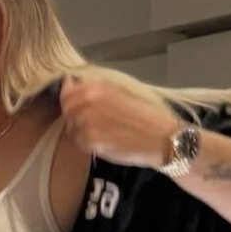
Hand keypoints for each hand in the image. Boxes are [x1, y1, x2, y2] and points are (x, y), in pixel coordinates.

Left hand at [60, 77, 176, 168]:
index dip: (69, 100)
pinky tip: (105, 144)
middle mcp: (89, 102)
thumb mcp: (122, 93)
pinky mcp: (91, 143)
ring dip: (82, 133)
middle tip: (95, 125)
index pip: (68, 92)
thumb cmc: (147, 116)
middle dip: (75, 118)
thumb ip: (97, 90)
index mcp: (97, 87)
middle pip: (68, 111)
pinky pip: (80, 144)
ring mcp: (87, 123)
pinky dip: (88, 145)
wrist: (163, 138)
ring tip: (103, 134)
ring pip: (72, 129)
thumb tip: (72, 86)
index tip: (78, 106)